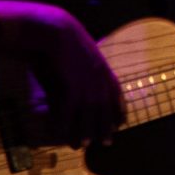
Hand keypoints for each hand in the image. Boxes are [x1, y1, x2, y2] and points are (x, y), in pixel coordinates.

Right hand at [0, 5, 125, 144]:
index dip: (119, 108)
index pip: (116, 93)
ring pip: (88, 114)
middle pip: (104, 108)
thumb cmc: (63, 38)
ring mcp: (86, 83)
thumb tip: (83, 80)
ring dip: (85, 131)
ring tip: (84, 145)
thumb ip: (86, 66)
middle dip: (105, 126)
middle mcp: (99, 78)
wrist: (53, 29)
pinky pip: (68, 112)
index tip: (121, 122)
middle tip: (107, 142)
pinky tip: (61, 135)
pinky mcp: (70, 87)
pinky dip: (64, 125)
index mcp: (103, 67)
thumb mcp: (82, 51)